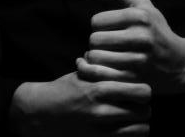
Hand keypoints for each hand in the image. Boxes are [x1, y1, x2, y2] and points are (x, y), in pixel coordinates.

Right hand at [8, 71, 151, 136]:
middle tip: (139, 104)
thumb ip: (104, 66)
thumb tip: (124, 55)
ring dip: (140, 123)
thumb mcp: (83, 72)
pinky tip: (125, 128)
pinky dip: (131, 135)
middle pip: (144, 111)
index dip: (144, 89)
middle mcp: (102, 110)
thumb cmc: (64, 89)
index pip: (139, 90)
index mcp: (100, 88)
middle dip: (144, 107)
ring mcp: (100, 130)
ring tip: (134, 118)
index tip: (140, 88)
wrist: (40, 113)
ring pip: (140, 130)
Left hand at [77, 0, 184, 94]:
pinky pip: (103, 76)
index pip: (97, 21)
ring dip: (97, 58)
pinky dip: (100, 73)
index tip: (109, 28)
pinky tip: (109, 69)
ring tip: (106, 55)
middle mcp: (141, 37)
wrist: (179, 62)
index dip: (99, 25)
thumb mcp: (141, 4)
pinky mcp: (136, 80)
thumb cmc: (154, 28)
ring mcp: (139, 60)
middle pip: (94, 40)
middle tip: (106, 44)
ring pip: (96, 59)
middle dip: (97, 42)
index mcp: (139, 15)